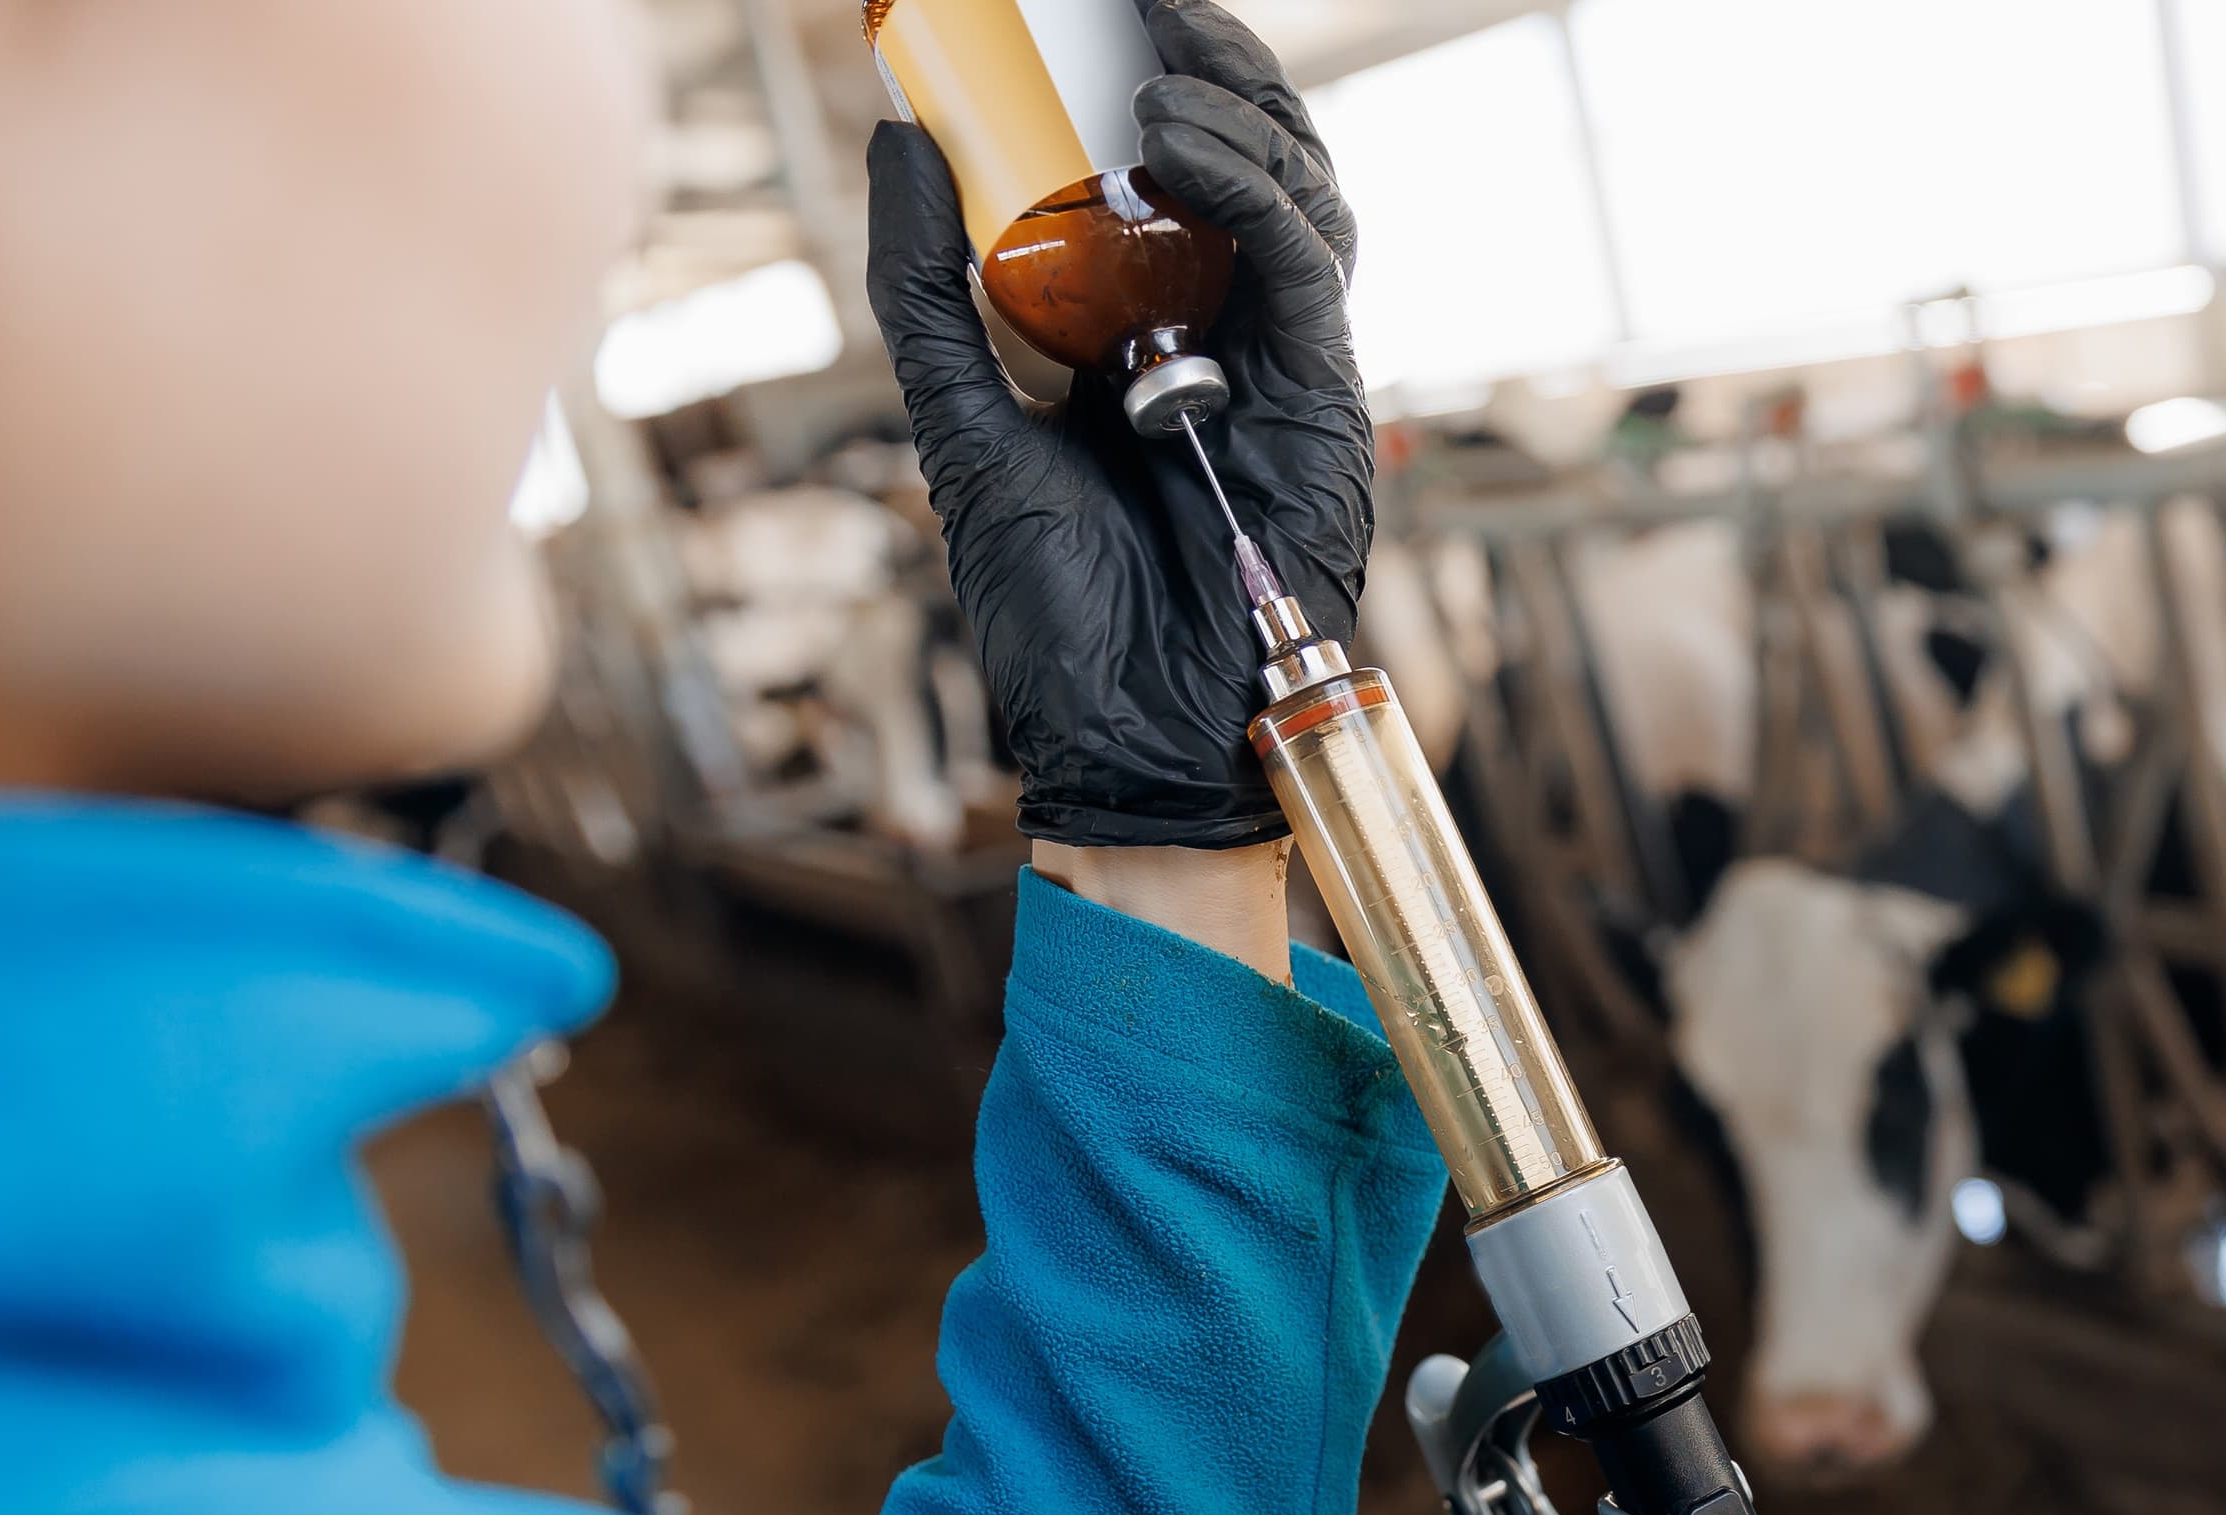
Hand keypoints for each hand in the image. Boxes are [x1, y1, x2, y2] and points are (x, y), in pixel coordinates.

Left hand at [862, 2, 1370, 849]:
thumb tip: (899, 135)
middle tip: (1146, 9)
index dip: (1157, 78)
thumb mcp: (959, 423)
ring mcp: (1288, 368)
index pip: (1179, 175)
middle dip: (1214, 65)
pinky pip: (1308, 267)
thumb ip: (926, 290)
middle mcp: (1233, 337)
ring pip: (1305, 196)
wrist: (1125, 732)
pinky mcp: (1326, 405)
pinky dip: (1255, 194)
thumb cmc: (1055, 610)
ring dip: (1240, 112)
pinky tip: (1183, 148)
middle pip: (1259, 162)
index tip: (1096, 13)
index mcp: (1152, 332)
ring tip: (1156, 72)